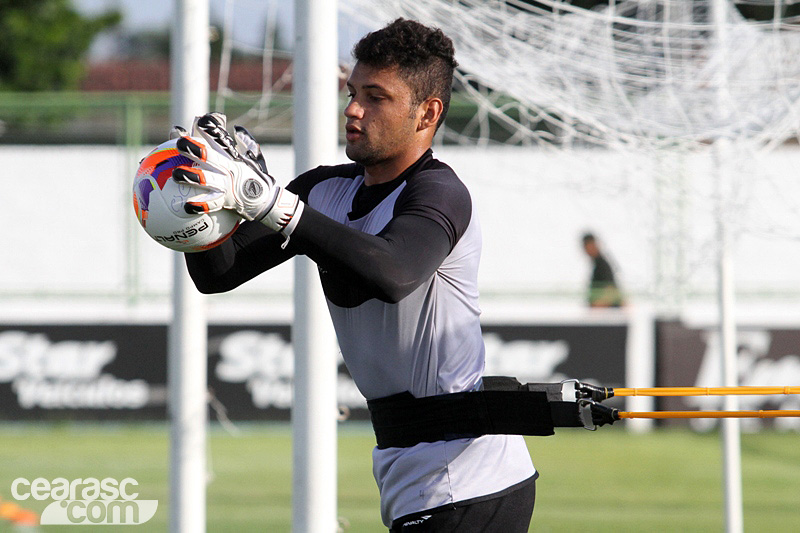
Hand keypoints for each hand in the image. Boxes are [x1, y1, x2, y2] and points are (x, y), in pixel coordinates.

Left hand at [170, 113, 302, 233]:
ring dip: (191, 176)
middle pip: (209, 156)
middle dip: (194, 148)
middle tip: (179, 143)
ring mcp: (227, 185)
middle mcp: (229, 169)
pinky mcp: (227, 201)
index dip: (205, 131)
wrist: (266, 202)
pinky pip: (211, 203)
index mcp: (231, 158)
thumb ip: (246, 143)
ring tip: (176, 174)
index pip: (217, 140)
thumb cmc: (256, 178)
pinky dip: (200, 205)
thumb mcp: (254, 159)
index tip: (192, 123)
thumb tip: (237, 129)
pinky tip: (186, 206)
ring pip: (207, 179)